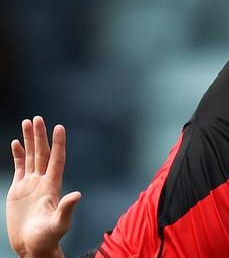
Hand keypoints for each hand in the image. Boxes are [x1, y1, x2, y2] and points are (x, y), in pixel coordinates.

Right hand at [6, 116, 79, 257]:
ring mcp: (31, 184)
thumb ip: (67, 209)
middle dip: (40, 136)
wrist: (33, 245)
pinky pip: (20, 167)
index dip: (58, 144)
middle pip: (42, 153)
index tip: (60, 127)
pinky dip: (18, 154)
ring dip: (29, 140)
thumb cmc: (48, 237)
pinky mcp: (19, 189)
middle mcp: (43, 181)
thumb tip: (78, 195)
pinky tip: (16, 142)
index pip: (57, 159)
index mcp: (53, 186)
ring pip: (31, 157)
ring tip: (27, 122)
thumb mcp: (59, 223)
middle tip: (38, 118)